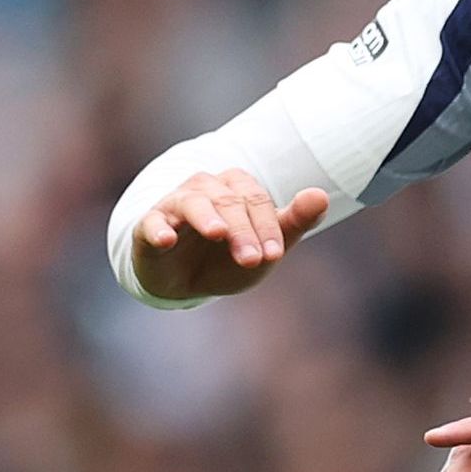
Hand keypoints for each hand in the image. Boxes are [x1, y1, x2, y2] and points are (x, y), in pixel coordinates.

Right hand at [128, 165, 333, 300]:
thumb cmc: (228, 258)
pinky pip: (153, 221)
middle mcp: (205, 188)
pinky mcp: (149, 225)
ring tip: (217, 234)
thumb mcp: (265, 246)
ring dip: (207, 218)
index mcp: (236, 188)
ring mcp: (175, 204)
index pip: (255, 199)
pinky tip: (166, 239)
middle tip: (252, 261)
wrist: (184, 283)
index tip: (274, 255)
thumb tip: (321, 195)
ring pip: (193, 201)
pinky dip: (159, 228)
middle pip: (228, 201)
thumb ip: (294, 222)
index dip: (267, 226)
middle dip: (243, 231)